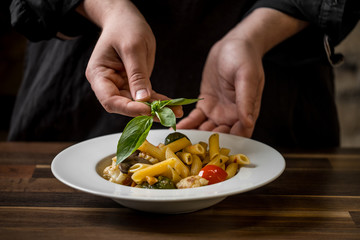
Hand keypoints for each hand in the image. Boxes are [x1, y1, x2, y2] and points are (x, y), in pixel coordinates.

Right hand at [78, 0, 181, 116]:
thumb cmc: (125, 28)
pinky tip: (172, 106)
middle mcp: (108, 83)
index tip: (147, 110)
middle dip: (146, 112)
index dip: (128, 108)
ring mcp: (121, 84)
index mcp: (99, 74)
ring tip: (175, 112)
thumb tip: (143, 100)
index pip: (110, 100)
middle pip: (125, 105)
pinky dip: (159, 101)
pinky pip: (146, 96)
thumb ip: (137, 75)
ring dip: (156, 109)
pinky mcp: (133, 84)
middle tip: (167, 116)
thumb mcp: (133, 48)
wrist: (126, 19)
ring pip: (138, 104)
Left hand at [177, 8, 307, 136]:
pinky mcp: (206, 104)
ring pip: (206, 129)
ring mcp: (218, 111)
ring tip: (181, 141)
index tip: (214, 150)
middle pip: (220, 135)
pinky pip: (196, 118)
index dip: (228, 143)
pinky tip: (177, 127)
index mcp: (246, 111)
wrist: (233, 44)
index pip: (240, 134)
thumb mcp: (247, 77)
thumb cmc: (245, 58)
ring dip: (195, 135)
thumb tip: (248, 122)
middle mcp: (232, 115)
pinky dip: (188, 124)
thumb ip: (246, 100)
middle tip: (192, 149)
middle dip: (207, 143)